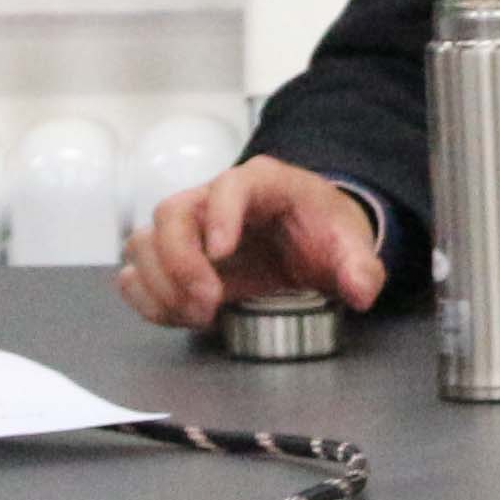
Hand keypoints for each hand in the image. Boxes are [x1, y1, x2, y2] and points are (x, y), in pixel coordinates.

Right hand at [117, 158, 387, 328]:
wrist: (307, 239)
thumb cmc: (322, 230)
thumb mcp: (351, 243)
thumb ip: (360, 265)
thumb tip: (362, 290)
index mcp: (261, 183)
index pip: (229, 185)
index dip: (219, 216)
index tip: (222, 254)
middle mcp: (213, 199)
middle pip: (172, 213)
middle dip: (181, 263)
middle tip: (208, 304)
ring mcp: (188, 228)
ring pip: (144, 241)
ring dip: (161, 285)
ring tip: (197, 315)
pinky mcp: (173, 259)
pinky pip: (136, 272)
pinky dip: (147, 298)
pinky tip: (178, 315)